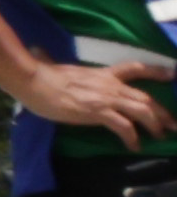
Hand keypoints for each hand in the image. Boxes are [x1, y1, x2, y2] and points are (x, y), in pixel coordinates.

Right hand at [33, 56, 176, 143]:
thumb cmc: (40, 74)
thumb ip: (49, 59)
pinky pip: (124, 126)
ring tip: (160, 136)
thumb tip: (36, 50)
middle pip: (146, 97)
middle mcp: (110, 85)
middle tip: (172, 124)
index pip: (135, 68)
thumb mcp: (52, 65)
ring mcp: (106, 98)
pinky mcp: (98, 112)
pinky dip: (132, 138)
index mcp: (103, 73)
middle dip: (163, 112)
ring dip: (155, 125)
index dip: (157, 71)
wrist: (34, 81)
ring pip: (143, 110)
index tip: (172, 74)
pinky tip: (134, 146)